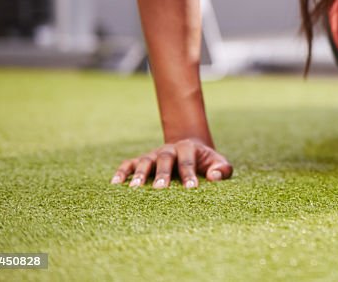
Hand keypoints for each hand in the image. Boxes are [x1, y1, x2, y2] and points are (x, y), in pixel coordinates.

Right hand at [111, 138, 232, 188]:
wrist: (189, 147)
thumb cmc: (205, 161)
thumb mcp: (218, 162)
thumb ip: (222, 169)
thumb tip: (214, 177)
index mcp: (189, 148)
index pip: (188, 162)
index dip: (190, 175)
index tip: (191, 189)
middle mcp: (169, 149)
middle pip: (165, 160)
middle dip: (162, 174)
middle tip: (160, 190)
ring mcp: (153, 154)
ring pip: (145, 161)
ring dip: (139, 174)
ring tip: (134, 189)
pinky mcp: (141, 160)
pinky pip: (128, 163)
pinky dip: (122, 172)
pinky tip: (115, 184)